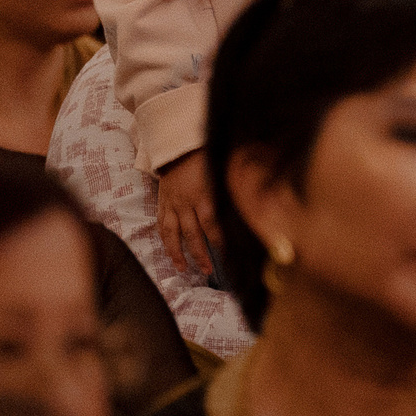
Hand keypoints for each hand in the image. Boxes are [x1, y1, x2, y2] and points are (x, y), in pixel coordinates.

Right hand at [156, 151, 223, 279]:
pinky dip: (165, 241)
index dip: (219, 239)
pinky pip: (161, 225)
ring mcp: (171, 203)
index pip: (211, 222)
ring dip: (178, 253)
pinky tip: (171, 253)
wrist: (178, 145)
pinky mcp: (162, 203)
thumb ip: (233, 188)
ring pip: (173, 234)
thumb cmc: (205, 157)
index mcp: (202, 193)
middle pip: (192, 233)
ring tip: (183, 269)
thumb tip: (254, 200)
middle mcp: (185, 201)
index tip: (227, 252)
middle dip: (200, 254)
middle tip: (208, 270)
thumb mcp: (222, 169)